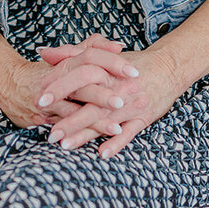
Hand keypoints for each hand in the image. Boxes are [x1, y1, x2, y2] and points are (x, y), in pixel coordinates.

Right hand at [0, 34, 132, 130]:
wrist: (8, 82)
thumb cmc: (45, 71)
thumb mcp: (67, 56)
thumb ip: (92, 48)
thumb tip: (118, 45)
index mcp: (67, 61)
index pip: (92, 56)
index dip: (113, 62)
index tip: (134, 71)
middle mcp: (58, 77)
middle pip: (83, 82)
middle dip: (105, 93)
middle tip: (126, 99)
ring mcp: (50, 99)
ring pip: (74, 108)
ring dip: (96, 120)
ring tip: (117, 128)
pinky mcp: (42, 116)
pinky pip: (62, 126)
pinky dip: (78, 134)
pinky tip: (92, 142)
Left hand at [35, 33, 180, 158]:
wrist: (169, 68)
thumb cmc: (132, 63)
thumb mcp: (103, 55)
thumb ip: (72, 53)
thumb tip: (43, 53)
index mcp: (106, 70)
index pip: (79, 78)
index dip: (60, 88)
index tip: (40, 100)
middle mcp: (119, 88)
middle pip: (90, 104)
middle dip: (69, 121)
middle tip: (49, 134)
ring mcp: (132, 103)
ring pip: (106, 121)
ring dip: (85, 135)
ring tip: (65, 146)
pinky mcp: (144, 117)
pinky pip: (130, 132)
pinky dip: (117, 143)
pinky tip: (102, 154)